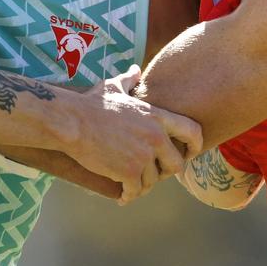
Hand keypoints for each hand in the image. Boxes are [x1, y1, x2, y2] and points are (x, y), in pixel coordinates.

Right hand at [78, 65, 202, 204]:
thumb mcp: (113, 86)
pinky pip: (136, 191)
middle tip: (154, 173)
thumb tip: (136, 70)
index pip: (193, 131)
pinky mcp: (128, 172)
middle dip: (166, 172)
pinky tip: (123, 196)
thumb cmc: (90, 104)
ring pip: (153, 181)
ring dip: (143, 185)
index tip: (190, 153)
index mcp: (157, 117)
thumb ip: (130, 79)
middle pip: (177, 164)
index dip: (195, 145)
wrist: (71, 122)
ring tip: (132, 184)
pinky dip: (129, 195)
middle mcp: (155, 137)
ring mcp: (143, 156)